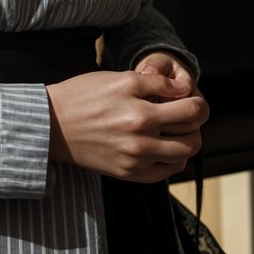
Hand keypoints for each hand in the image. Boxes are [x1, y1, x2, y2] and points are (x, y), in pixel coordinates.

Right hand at [46, 64, 208, 179]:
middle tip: (187, 113)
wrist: (53, 124)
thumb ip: (155, 83)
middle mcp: (141, 141)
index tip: (193, 99)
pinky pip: (164, 173)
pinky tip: (163, 145)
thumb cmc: (84, 95)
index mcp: (141, 113)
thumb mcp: (119, 78)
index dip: (199, 103)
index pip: (191, 111)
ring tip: (174, 129)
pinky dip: (171, 159)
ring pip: (182, 157)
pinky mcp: (128, 175)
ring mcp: (135, 161)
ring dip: (186, 142)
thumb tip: (183, 90)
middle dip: (196, 124)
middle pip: (193, 139)